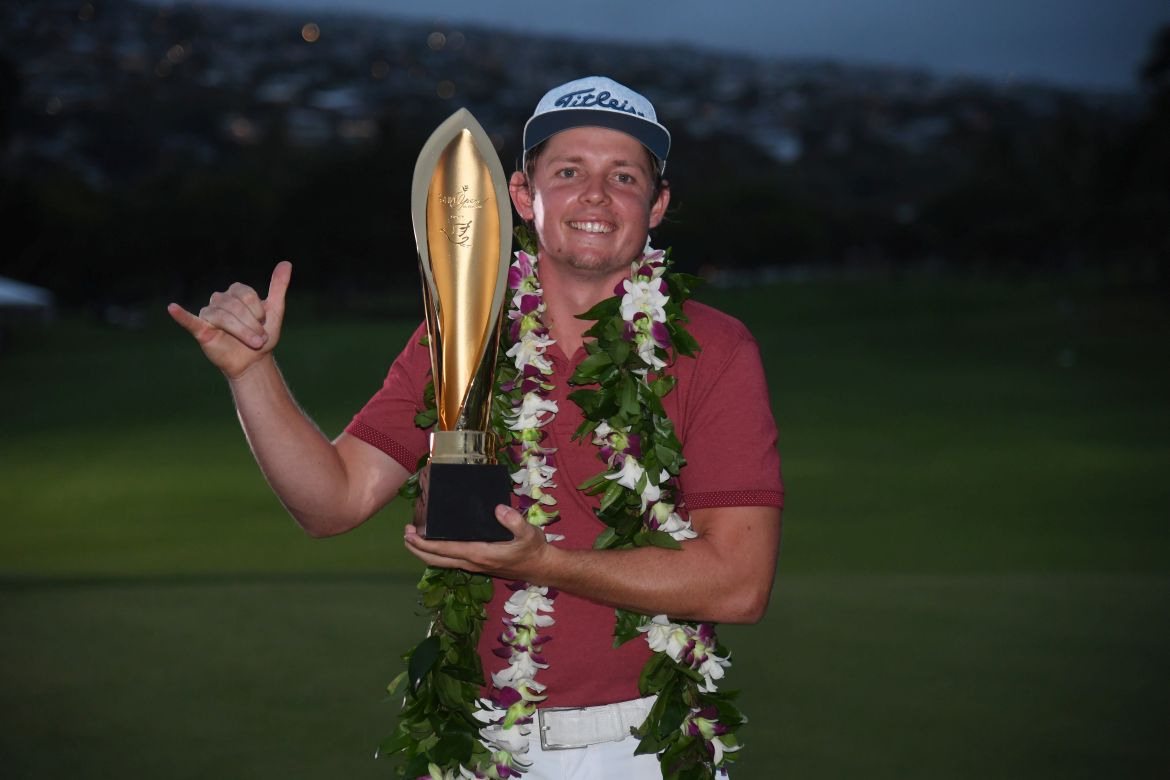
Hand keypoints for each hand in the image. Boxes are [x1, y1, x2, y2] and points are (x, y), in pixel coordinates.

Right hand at [168, 262, 291, 379]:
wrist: (253, 361)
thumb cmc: (263, 335)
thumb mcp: (275, 310)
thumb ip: (278, 286)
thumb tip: (287, 263)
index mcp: (236, 292)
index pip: (246, 295)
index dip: (258, 312)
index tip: (264, 323)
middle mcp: (220, 299)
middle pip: (235, 306)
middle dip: (251, 325)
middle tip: (259, 339)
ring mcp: (209, 313)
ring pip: (223, 317)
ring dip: (241, 332)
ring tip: (252, 342)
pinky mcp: (201, 329)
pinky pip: (189, 320)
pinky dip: (181, 315)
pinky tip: (172, 308)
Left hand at [403, 504, 551, 580]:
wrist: (541, 568)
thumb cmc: (533, 550)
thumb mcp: (529, 533)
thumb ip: (514, 521)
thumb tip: (498, 509)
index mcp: (480, 553)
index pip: (445, 549)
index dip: (425, 543)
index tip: (410, 535)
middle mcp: (472, 562)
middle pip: (436, 560)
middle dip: (417, 549)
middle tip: (405, 534)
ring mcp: (473, 565)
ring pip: (441, 562)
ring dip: (424, 552)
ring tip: (413, 538)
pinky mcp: (476, 564)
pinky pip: (450, 560)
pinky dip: (436, 553)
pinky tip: (434, 542)